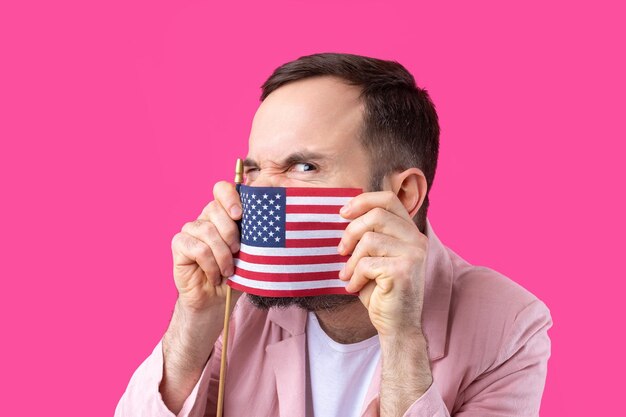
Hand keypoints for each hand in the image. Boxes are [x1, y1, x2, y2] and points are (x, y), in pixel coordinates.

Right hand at [170, 181, 242, 312]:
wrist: (216, 300)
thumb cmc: (236, 274)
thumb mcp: (250, 252)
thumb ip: (253, 234)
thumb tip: (267, 221)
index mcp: (224, 214)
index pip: (222, 189)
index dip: (230, 197)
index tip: (241, 215)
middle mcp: (206, 218)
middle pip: (214, 208)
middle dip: (230, 232)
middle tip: (238, 252)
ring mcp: (190, 229)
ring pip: (207, 230)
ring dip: (222, 254)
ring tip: (229, 271)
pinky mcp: (179, 244)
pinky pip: (197, 248)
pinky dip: (210, 264)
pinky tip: (215, 275)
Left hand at [337, 191, 428, 337]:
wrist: (397, 325)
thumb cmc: (381, 290)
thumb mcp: (374, 257)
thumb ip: (368, 235)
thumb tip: (342, 214)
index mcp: (410, 231)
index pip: (388, 199)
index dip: (363, 200)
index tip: (343, 213)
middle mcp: (416, 239)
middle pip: (376, 215)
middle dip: (351, 231)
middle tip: (341, 250)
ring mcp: (413, 254)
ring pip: (369, 240)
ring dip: (351, 260)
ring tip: (348, 274)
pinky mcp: (403, 271)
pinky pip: (367, 264)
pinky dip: (355, 277)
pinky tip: (355, 287)